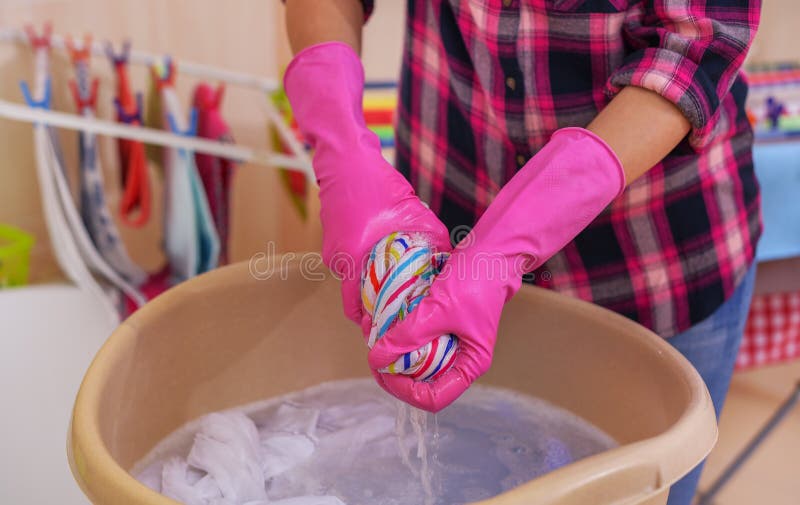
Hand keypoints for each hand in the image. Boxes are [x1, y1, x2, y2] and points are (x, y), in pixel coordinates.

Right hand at [284, 42, 449, 324]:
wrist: (346, 158)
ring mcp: (331, 250)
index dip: (372, 324)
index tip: (389, 330)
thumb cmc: (379, 187)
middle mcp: (337, 261)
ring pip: (352, 278)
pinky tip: (380, 253)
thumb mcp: (416, 217)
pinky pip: (348, 260)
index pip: (355, 311)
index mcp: (354, 262)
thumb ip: (433, 245)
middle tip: (395, 311)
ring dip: (368, 283)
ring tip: (392, 282)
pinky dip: (363, 263)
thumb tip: (448, 266)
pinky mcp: (331, 238)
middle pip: (353, 298)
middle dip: (372, 307)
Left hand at [368, 128, 625, 411]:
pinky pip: (415, 339)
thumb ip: (408, 335)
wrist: (490, 252)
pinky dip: (398, 334)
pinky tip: (382, 320)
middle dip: (393, 370)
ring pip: (414, 360)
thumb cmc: (474, 282)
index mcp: (470, 364)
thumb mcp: (438, 309)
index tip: (383, 371)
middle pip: (420, 382)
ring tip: (372, 331)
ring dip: (392, 351)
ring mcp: (451, 343)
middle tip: (372, 350)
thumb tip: (376, 359)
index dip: (404, 391)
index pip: (434, 398)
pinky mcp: (442, 326)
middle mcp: (460, 359)